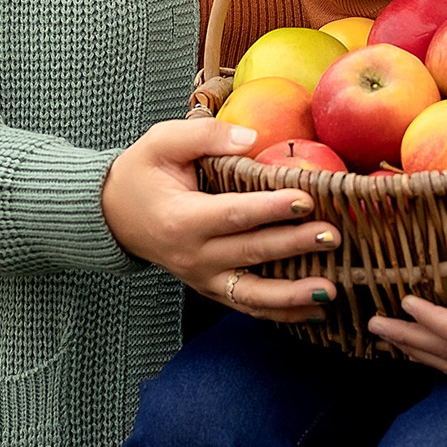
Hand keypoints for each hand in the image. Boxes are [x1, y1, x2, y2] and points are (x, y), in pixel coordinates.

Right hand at [101, 118, 342, 323]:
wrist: (114, 215)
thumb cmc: (142, 172)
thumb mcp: (162, 142)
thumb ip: (205, 135)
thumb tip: (253, 138)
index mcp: (180, 219)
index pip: (232, 215)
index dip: (270, 209)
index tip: (306, 199)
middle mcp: (192, 256)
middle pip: (251, 253)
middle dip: (294, 245)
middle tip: (332, 236)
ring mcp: (202, 278)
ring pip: (252, 294)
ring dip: (293, 294)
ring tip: (330, 288)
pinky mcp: (211, 289)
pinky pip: (249, 305)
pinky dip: (283, 312)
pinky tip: (317, 309)